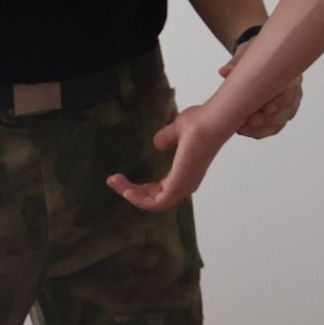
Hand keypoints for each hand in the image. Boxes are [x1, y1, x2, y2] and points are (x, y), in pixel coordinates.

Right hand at [107, 103, 230, 212]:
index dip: (139, 187)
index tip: (121, 178)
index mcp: (184, 174)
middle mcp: (184, 185)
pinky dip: (138, 198)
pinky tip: (125, 189)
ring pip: (152, 203)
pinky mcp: (179, 186)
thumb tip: (157, 144)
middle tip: (112, 180)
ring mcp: (182, 187)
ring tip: (114, 182)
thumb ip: (167, 137)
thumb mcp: (177, 131)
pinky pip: (155, 202)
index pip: (158, 190)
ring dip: (130, 195)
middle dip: (130, 192)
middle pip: (152, 199)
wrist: (211, 121)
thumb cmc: (200, 123)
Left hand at [218, 39, 302, 138]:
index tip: (266, 109)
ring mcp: (290, 104)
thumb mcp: (248, 53)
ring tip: (241, 128)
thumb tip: (224, 72)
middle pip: (286, 109)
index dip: (279, 101)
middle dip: (267, 118)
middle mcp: (294, 90)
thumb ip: (237, 63)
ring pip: (280, 121)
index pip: (290, 89)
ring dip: (261, 127)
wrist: (264, 57)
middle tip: (249, 120)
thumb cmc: (258, 54)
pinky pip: (274, 127)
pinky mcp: (282, 115)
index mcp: (290, 72)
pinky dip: (260, 132)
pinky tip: (244, 130)